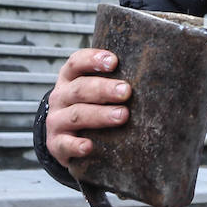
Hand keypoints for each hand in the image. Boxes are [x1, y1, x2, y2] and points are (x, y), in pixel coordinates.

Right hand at [45, 49, 130, 163]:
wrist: (62, 135)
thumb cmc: (88, 105)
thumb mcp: (92, 88)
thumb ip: (113, 79)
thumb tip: (150, 73)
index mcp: (69, 78)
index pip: (77, 63)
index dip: (93, 60)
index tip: (114, 61)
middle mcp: (61, 97)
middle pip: (80, 89)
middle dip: (104, 89)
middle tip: (126, 91)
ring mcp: (56, 121)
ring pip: (77, 115)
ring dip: (100, 115)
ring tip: (122, 115)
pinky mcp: (57, 144)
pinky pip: (64, 144)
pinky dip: (76, 145)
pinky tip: (89, 146)